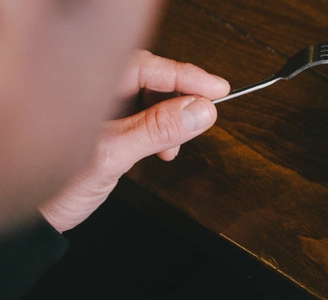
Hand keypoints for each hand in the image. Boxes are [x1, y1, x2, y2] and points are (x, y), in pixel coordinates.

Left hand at [38, 50, 229, 231]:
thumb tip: (199, 112)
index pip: (148, 67)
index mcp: (86, 87)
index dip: (186, 77)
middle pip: (151, 80)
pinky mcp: (105, 127)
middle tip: (203, 118)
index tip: (217, 90)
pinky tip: (162, 151)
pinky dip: (159, 132)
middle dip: (179, 101)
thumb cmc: (51, 187)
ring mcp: (99, 110)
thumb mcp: (112, 156)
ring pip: (149, 101)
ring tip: (174, 146)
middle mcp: (92, 93)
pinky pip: (142, 119)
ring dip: (170, 120)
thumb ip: (157, 130)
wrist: (34, 218)